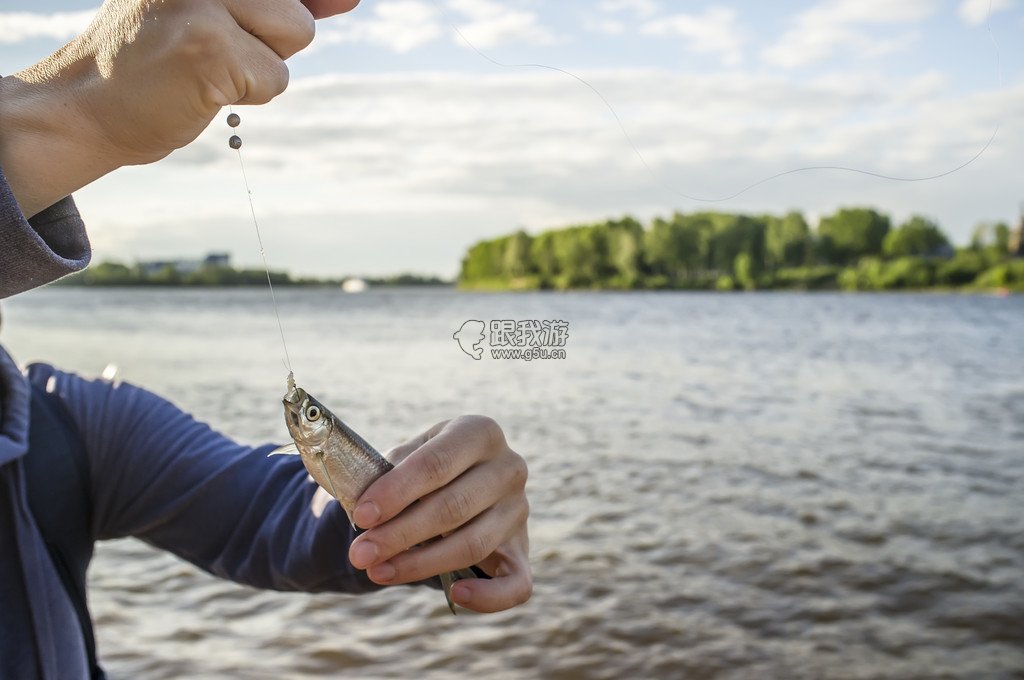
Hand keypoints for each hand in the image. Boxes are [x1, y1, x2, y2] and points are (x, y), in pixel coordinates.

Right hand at [0, 0, 359, 216]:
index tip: (307, 19)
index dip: (310, 3)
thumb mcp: (215, 10)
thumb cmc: (155, 58)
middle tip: (212, 48)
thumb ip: (279, 1)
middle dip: (272, 39)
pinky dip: (248, 95)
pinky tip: (198, 87)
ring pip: (295, 35)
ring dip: (261, 66)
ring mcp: (203, 2)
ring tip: (205, 66)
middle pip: (298, 11)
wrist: (86, 105)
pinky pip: (275, 79)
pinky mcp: (208, 48)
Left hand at [348, 416, 532, 613]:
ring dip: (421, 564)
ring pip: (474, 544)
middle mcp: (509, 467)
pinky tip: (457, 596)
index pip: (437, 463)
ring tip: (378, 572)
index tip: (361, 515)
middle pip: (454, 506)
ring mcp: (519, 511)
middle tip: (360, 554)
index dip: (397, 492)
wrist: (452, 486)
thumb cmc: (420, 472)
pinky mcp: (523, 552)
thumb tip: (340, 486)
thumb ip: (379, 472)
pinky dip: (489, 597)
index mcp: (479, 432)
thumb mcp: (402, 459)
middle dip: (400, 534)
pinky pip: (517, 584)